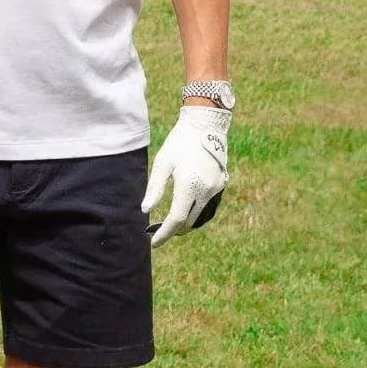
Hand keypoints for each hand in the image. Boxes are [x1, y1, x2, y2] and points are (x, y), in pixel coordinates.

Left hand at [141, 105, 230, 248]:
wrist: (205, 125)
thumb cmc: (179, 142)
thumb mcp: (162, 163)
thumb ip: (155, 188)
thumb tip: (145, 211)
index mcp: (189, 185)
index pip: (176, 220)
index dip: (164, 234)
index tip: (153, 243)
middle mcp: (205, 190)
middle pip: (188, 223)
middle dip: (173, 230)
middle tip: (156, 230)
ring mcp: (216, 189)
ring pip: (200, 218)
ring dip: (185, 224)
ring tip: (169, 224)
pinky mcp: (221, 185)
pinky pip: (208, 207)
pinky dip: (196, 214)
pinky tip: (185, 211)